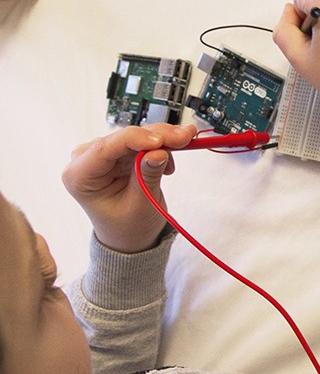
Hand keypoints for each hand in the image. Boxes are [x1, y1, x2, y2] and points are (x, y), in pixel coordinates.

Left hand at [62, 124, 196, 252]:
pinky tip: (172, 155)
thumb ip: (147, 175)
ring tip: (186, 142)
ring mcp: (105, 155)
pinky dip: (162, 143)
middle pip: (123, 138)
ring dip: (163, 137)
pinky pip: (143, 140)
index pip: (105, 148)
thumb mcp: (140, 205)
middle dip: (157, 137)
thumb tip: (159, 151)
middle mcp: (87, 161)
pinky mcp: (120, 153)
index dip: (135, 139)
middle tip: (184, 138)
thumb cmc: (127, 228)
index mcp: (80, 177)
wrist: (130, 238)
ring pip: (136, 135)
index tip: (161, 141)